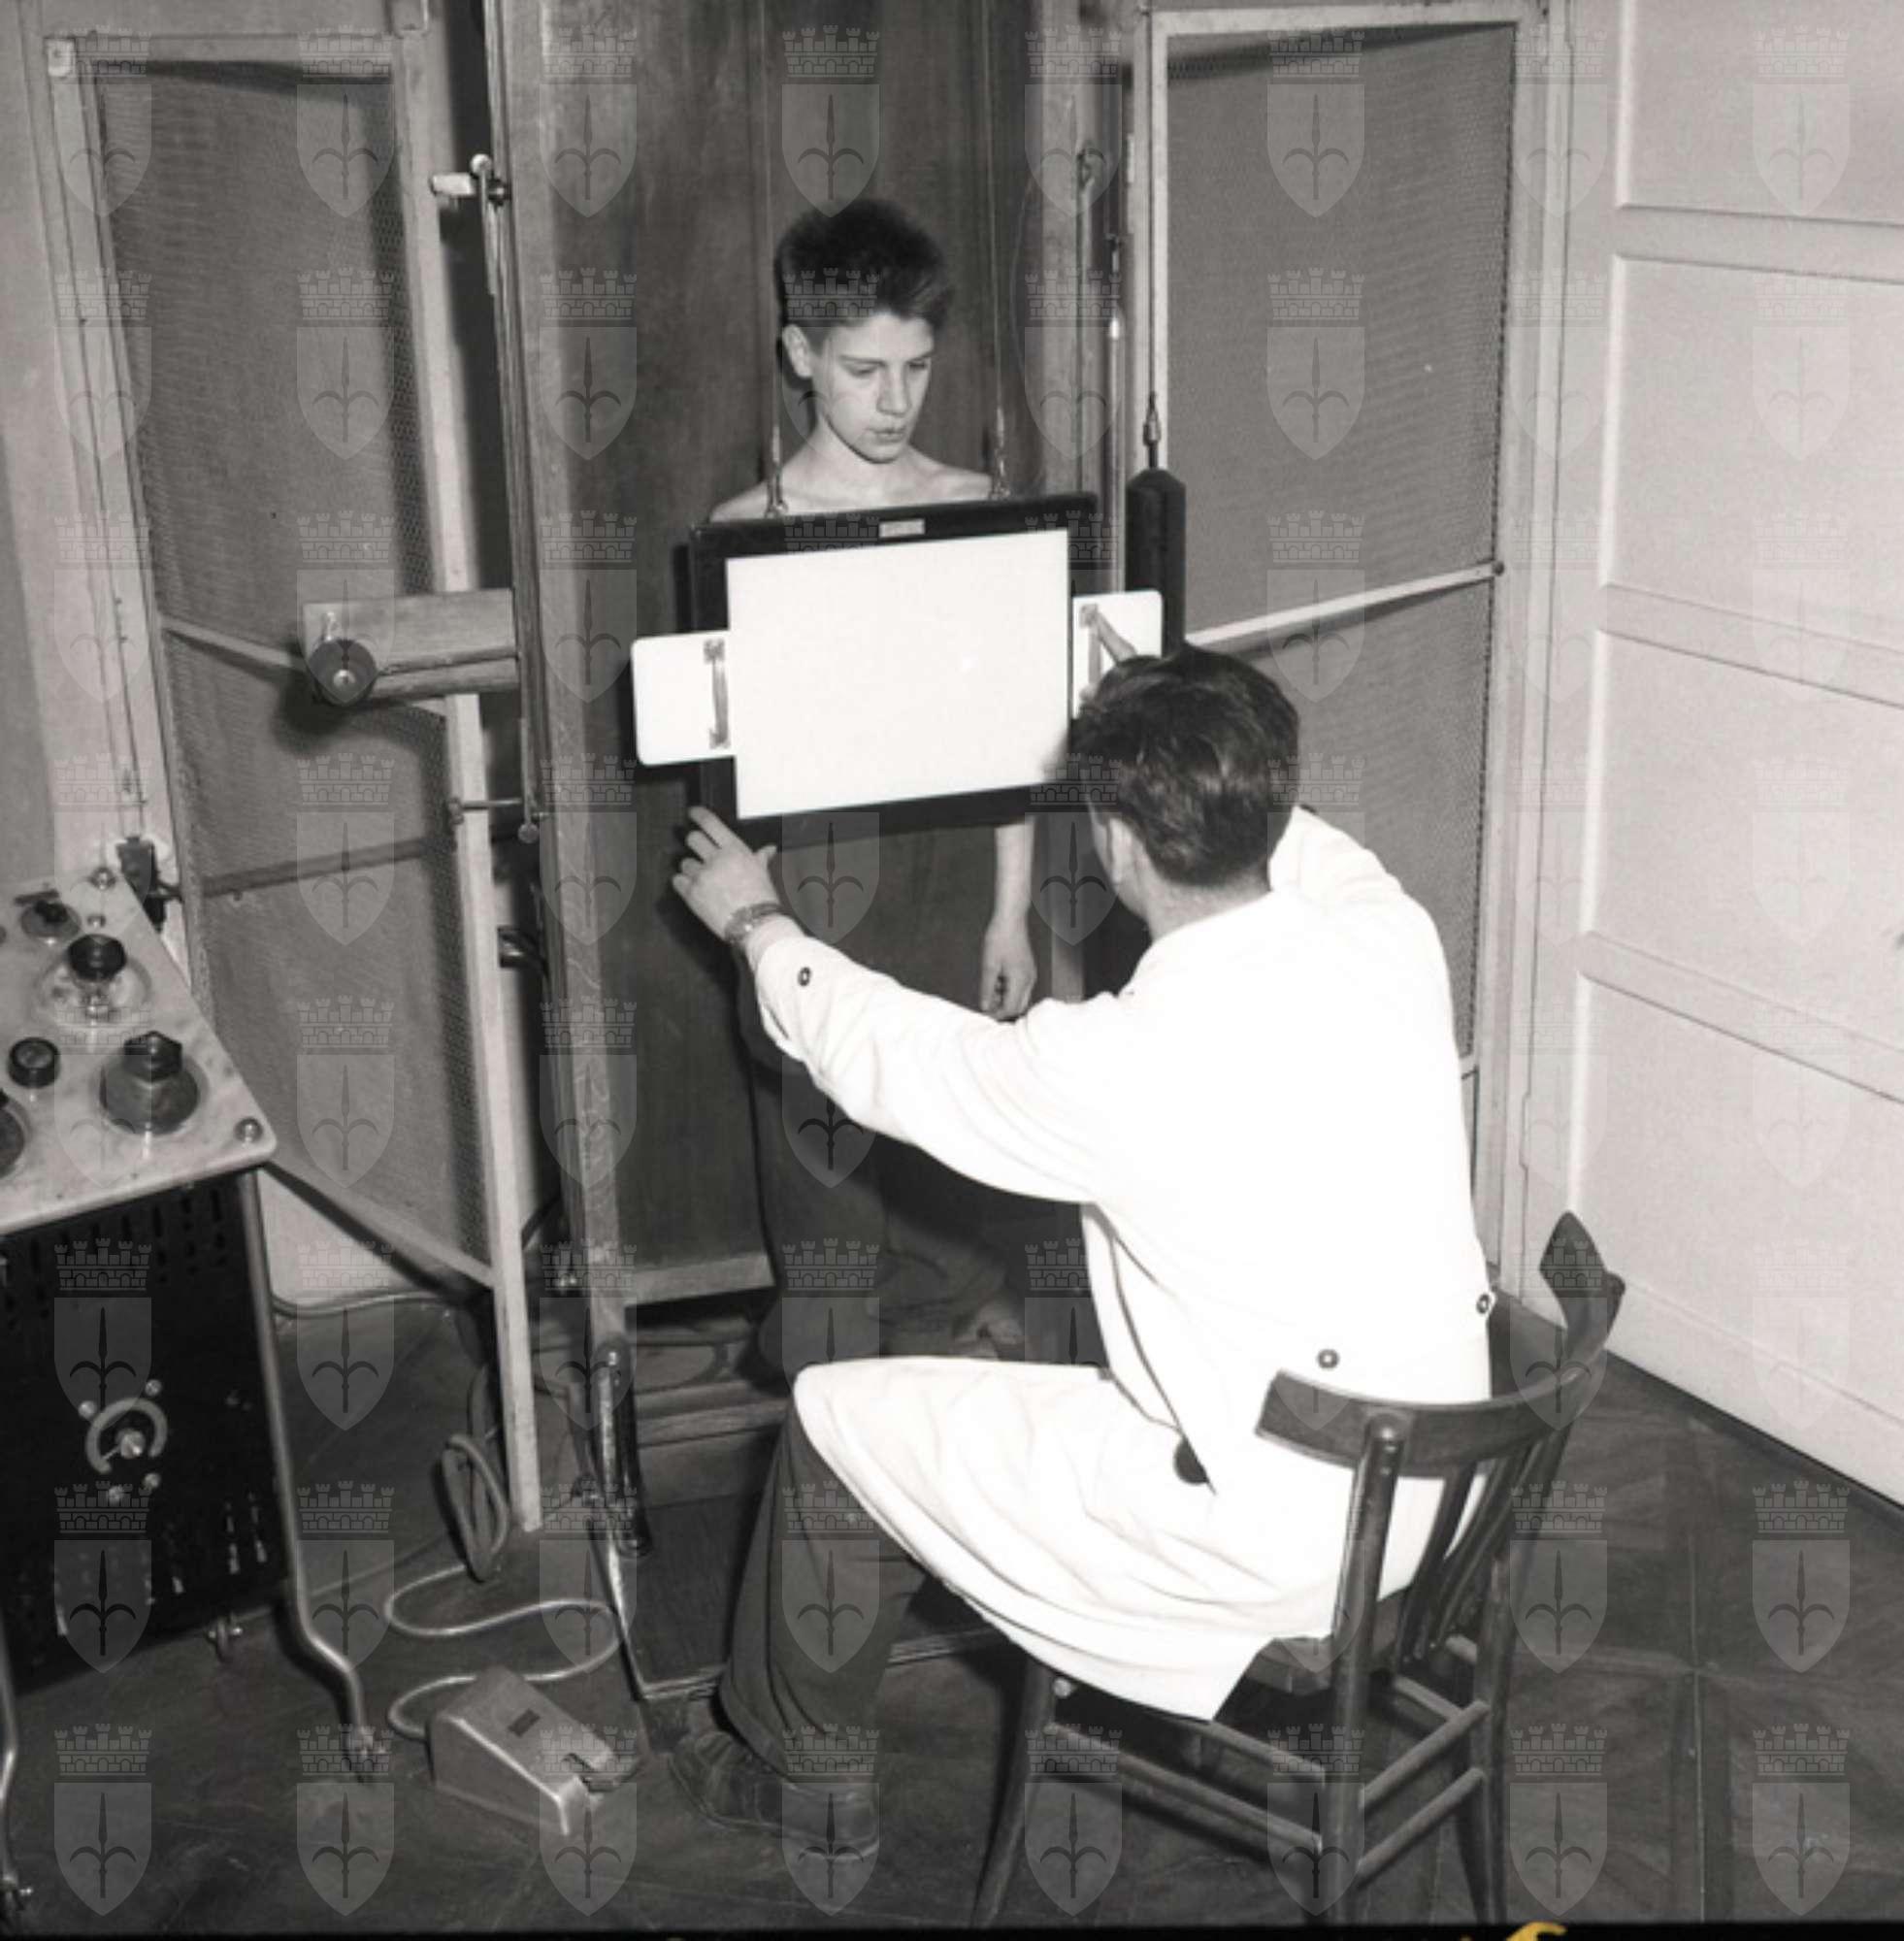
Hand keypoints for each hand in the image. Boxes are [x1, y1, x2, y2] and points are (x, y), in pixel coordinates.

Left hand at [672, 807, 779, 940]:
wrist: (755, 924)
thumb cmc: (761, 901)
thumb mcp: (763, 873)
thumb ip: (760, 858)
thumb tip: (768, 850)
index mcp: (734, 850)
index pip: (710, 823)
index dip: (698, 815)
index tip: (692, 813)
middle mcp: (716, 859)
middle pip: (693, 839)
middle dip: (693, 843)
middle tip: (697, 850)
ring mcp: (702, 876)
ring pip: (684, 862)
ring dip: (690, 869)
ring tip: (703, 879)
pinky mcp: (692, 893)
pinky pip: (677, 881)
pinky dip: (683, 884)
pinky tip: (694, 889)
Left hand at [980, 914, 1036, 1018]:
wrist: (1010, 920)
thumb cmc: (1000, 939)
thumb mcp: (989, 966)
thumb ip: (986, 989)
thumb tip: (984, 1006)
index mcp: (1020, 980)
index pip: (1011, 1008)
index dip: (997, 1014)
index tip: (984, 1014)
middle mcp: (1029, 980)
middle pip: (1018, 1006)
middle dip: (1002, 1009)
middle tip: (986, 1004)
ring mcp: (1029, 974)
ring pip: (1019, 997)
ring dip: (1004, 998)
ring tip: (989, 988)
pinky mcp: (1027, 969)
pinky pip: (1019, 987)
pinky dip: (1007, 989)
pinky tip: (995, 980)